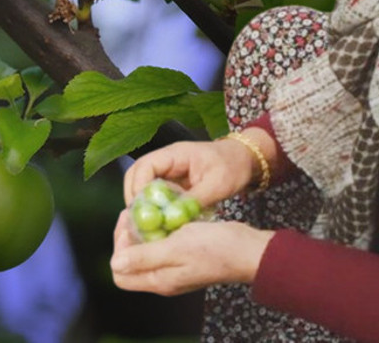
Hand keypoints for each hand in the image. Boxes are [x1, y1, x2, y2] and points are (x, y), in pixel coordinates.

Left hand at [110, 210, 274, 295]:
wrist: (249, 250)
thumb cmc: (215, 249)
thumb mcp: (176, 248)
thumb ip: (144, 257)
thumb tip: (115, 264)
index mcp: (159, 280)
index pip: (120, 273)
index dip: (118, 248)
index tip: (128, 223)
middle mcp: (165, 278)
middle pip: (131, 262)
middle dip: (129, 236)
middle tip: (137, 212)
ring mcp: (176, 268)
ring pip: (147, 251)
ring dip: (145, 231)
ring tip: (152, 211)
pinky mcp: (187, 258)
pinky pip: (164, 246)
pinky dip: (161, 231)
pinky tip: (169, 216)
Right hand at [123, 127, 278, 207]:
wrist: (244, 159)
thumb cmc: (233, 166)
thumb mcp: (217, 185)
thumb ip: (194, 200)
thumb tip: (172, 217)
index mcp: (174, 154)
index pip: (144, 166)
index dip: (138, 187)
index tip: (142, 210)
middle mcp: (166, 160)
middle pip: (136, 175)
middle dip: (134, 197)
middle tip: (139, 221)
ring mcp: (168, 170)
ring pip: (143, 184)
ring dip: (142, 203)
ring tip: (149, 223)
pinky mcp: (172, 181)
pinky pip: (155, 192)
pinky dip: (154, 206)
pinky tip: (161, 221)